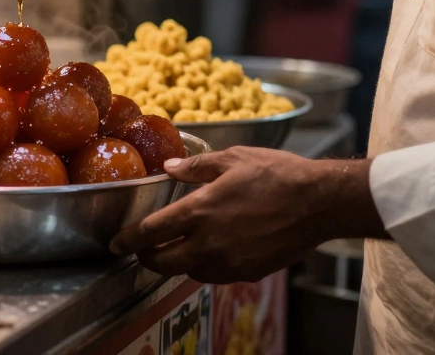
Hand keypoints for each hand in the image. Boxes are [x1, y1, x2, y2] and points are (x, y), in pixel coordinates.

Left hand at [109, 148, 382, 283]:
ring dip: (176, 263)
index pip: (150, 233)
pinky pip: (214, 275)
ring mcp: (229, 261)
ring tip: (176, 248)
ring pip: (188, 272)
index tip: (115, 243)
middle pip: (162, 263)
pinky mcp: (247, 273)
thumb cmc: (277, 174)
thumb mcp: (232, 158)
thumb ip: (195, 167)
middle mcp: (209, 242)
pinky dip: (204, 267)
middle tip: (142, 249)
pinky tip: (209, 251)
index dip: (128, 240)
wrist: (319, 203)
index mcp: (200, 211)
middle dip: (146, 258)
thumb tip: (168, 169)